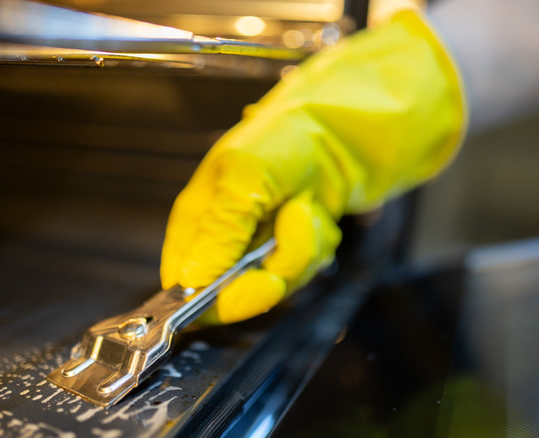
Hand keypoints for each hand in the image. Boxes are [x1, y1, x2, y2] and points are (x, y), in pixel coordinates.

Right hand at [161, 7, 465, 323]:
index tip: (247, 287)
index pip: (184, 280)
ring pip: (274, 283)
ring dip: (299, 251)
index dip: (210, 297)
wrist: (354, 126)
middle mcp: (224, 235)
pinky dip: (317, 245)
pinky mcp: (293, 245)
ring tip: (306, 207)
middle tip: (290, 235)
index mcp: (197, 217)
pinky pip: (303, 270)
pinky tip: (319, 212)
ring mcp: (260, 242)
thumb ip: (217, 232)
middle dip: (268, 271)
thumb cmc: (291, 134)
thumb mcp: (245, 177)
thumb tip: (192, 280)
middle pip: (231, 293)